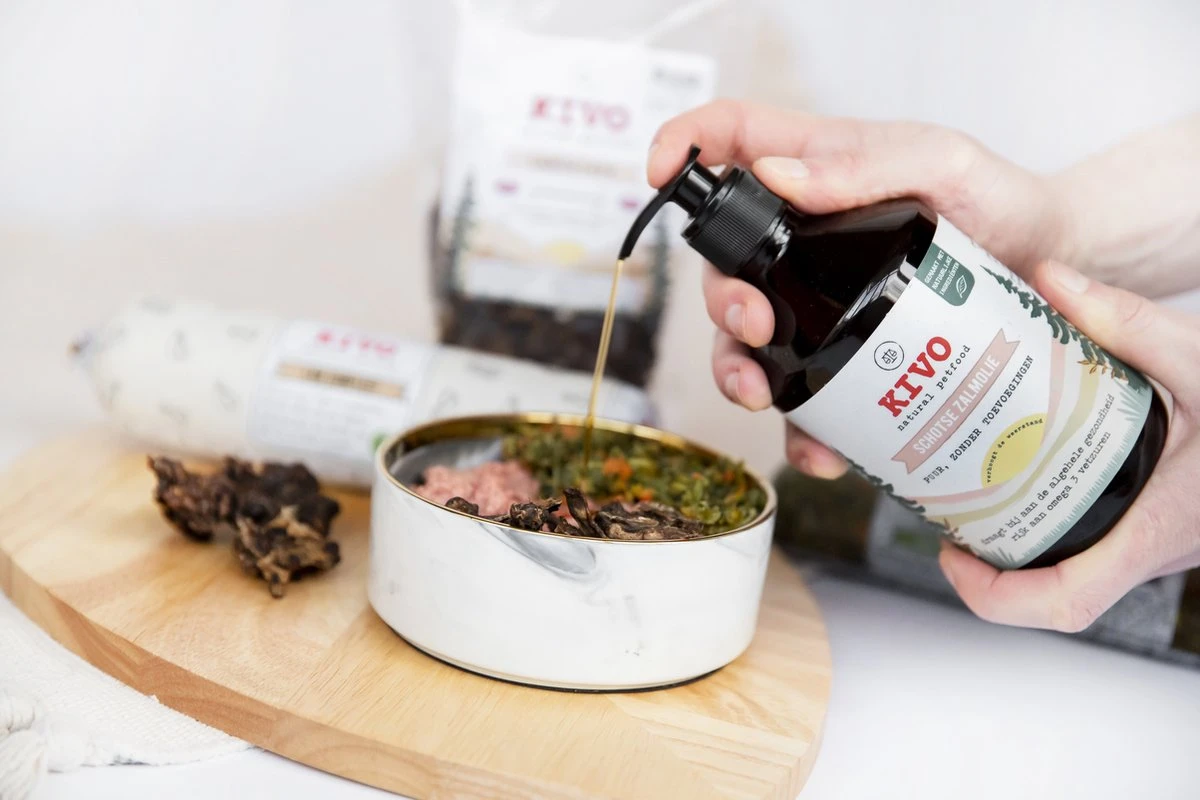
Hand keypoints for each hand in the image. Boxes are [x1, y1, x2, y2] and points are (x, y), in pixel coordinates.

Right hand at [647, 99, 1072, 477]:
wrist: (1055, 271)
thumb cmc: (1002, 201)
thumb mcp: (942, 162)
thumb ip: (862, 162)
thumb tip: (778, 174)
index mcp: (813, 171)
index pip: (727, 140)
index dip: (680, 148)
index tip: (657, 177)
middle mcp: (802, 240)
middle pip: (723, 264)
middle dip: (720, 303)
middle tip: (755, 326)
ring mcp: (819, 302)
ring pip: (743, 340)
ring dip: (736, 372)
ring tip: (761, 396)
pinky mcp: (846, 358)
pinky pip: (802, 401)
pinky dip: (800, 431)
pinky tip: (821, 448)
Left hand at [938, 260, 1196, 630]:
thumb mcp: (1198, 355)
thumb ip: (1126, 319)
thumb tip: (1048, 279)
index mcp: (1158, 527)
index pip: (1068, 600)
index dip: (996, 596)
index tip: (951, 556)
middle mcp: (1154, 549)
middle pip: (1054, 597)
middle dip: (990, 573)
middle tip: (947, 522)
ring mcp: (1155, 546)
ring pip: (1073, 575)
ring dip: (1016, 554)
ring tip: (969, 502)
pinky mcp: (1155, 529)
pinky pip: (1092, 549)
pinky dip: (1048, 531)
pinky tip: (1022, 482)